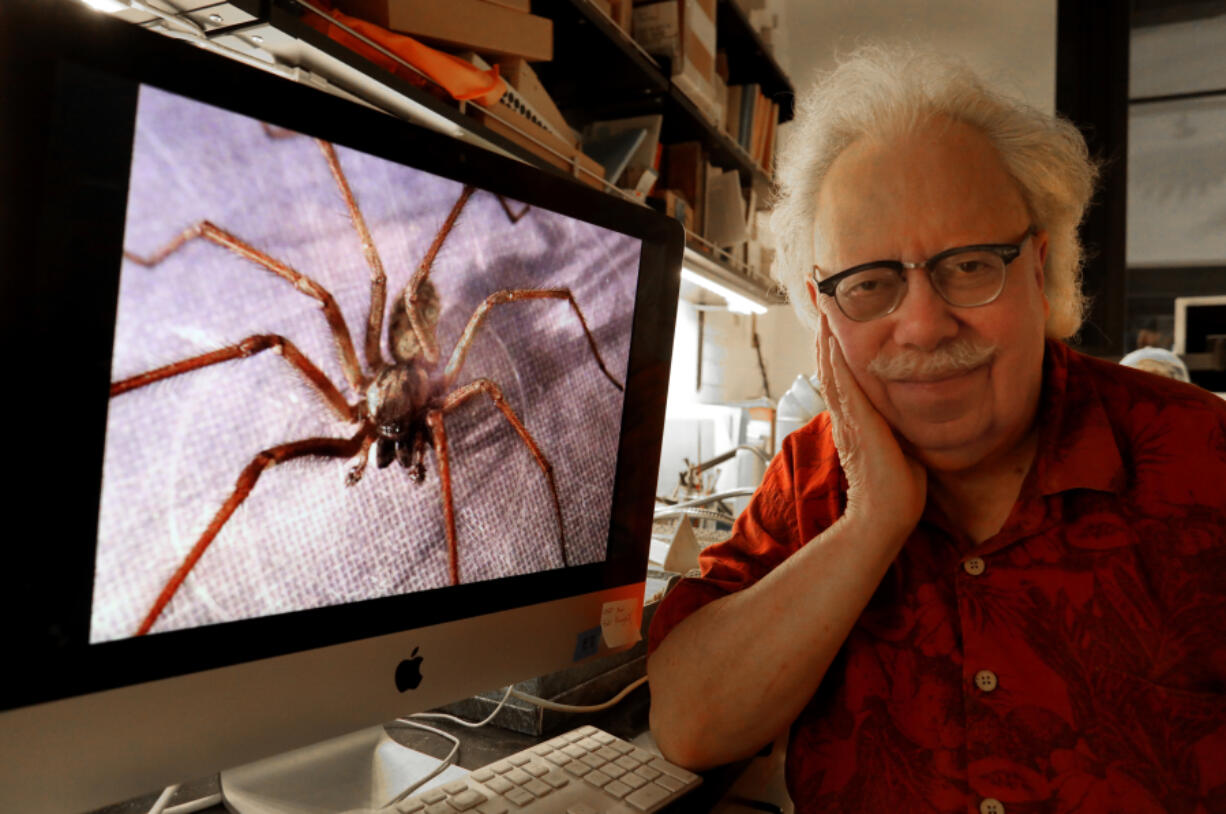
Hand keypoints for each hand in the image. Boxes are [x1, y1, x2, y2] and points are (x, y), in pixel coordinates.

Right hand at [816, 309, 926, 540]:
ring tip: (821, 303)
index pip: (840, 372)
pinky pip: (840, 381)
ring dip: (825, 333)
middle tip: (818, 296)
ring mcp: (847, 416)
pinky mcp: (855, 420)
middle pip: (828, 362)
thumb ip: (901, 424)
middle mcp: (844, 413)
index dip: (834, 344)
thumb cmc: (898, 488)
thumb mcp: (902, 445)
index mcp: (854, 418)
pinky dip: (833, 356)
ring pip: (830, 366)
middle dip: (823, 328)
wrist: (886, 514)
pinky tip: (832, 333)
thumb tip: (916, 412)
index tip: (833, 318)